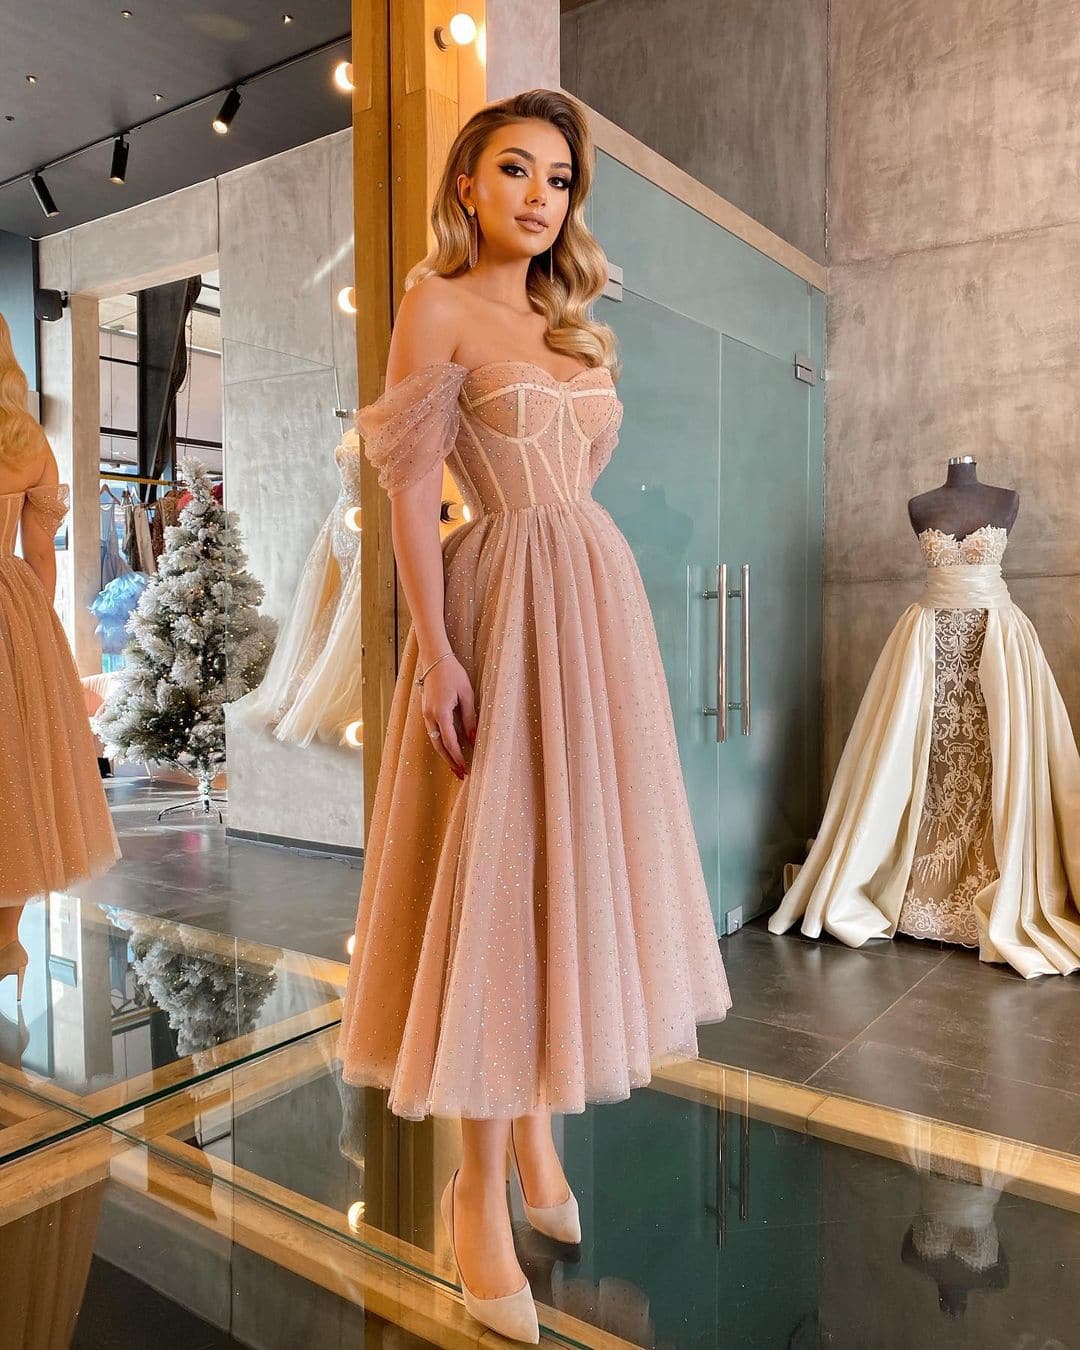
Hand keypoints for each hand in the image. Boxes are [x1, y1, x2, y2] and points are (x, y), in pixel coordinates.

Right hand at [420, 653, 476, 778]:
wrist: (435, 659)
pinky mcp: (426, 710)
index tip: (465, 768)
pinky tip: (448, 748)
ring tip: (455, 765)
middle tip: (460, 774)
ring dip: (444, 753)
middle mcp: (430, 716)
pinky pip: (432, 731)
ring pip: (434, 739)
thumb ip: (469, 717)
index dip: (457, 756)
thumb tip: (473, 738)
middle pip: (438, 745)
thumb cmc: (453, 674)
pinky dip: (440, 742)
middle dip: (449, 760)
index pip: (449, 741)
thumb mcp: (467, 694)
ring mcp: (425, 713)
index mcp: (441, 712)